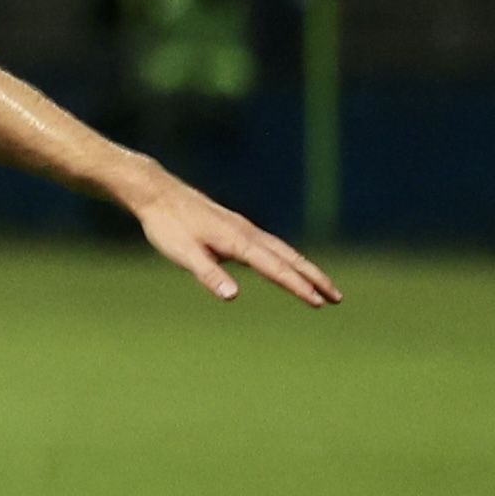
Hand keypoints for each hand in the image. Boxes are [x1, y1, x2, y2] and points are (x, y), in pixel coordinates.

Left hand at [125, 169, 339, 306]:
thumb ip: (208, 274)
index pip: (276, 269)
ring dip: (304, 268)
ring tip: (322, 285)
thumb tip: (232, 296)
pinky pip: (270, 245)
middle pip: (289, 258)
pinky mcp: (236, 227)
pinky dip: (287, 258)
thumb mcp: (182, 253)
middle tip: (337, 297)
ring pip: (282, 250)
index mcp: (238, 242)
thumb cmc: (167, 225)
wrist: (157, 192)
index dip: (298, 286)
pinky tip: (285, 265)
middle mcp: (247, 233)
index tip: (320, 302)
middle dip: (314, 278)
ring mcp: (243, 228)